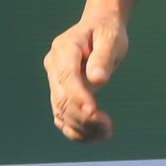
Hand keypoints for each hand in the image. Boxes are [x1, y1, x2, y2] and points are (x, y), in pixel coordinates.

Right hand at [45, 11, 125, 140]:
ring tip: (107, 133)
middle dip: (83, 117)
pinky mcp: (60, 93)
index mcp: (64, 48)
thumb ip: (104, 56)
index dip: (78, 96)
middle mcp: (54, 65)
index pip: (66, 76)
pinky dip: (76, 130)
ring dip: (81, 127)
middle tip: (108, 128)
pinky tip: (95, 137)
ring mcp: (54, 80)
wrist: (99, 28)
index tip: (94, 112)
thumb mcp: (111, 38)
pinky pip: (62, 117)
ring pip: (60, 111)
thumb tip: (98, 79)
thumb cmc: (107, 31)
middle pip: (61, 98)